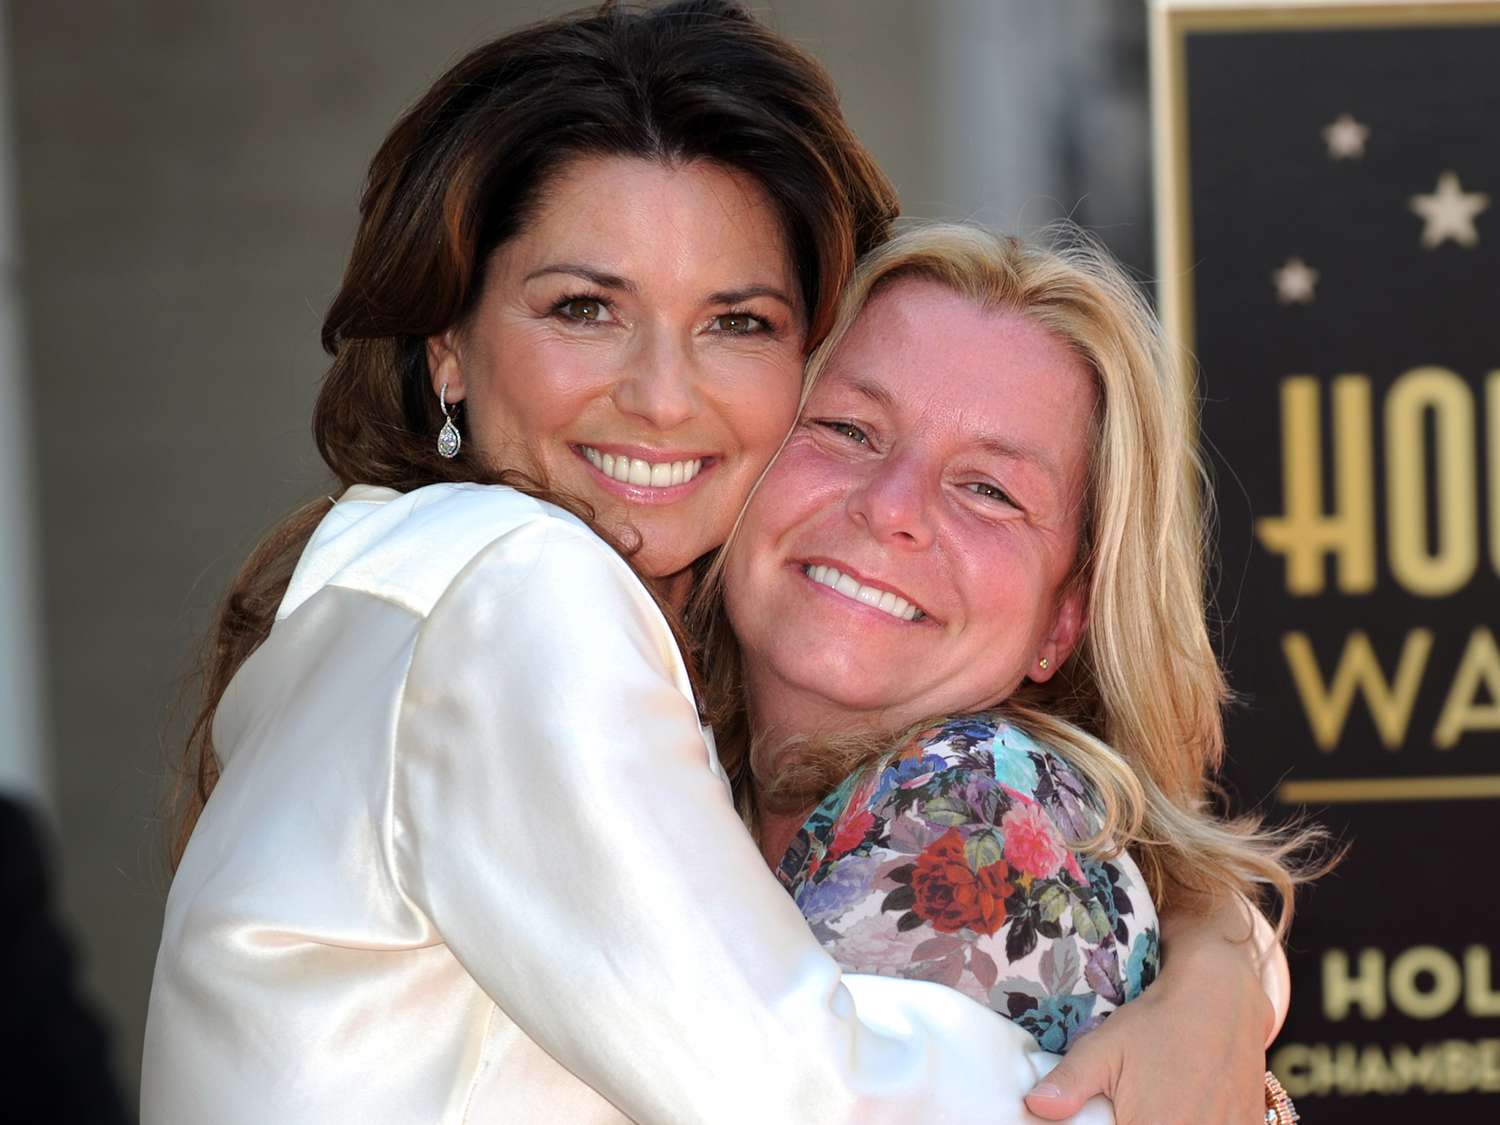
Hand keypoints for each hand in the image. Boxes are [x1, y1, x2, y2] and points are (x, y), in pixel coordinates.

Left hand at [1024, 900, 1276, 1124]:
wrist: (1223, 997)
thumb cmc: (1157, 1021)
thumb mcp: (1104, 1047)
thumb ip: (1069, 1082)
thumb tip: (1034, 1105)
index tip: (1109, 1114)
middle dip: (1136, 1121)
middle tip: (1128, 1105)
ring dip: (1168, 1120)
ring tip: (1155, 1102)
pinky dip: (1199, 1121)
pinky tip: (1189, 1105)